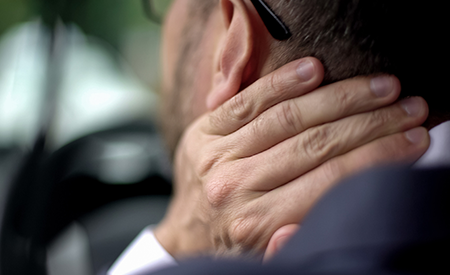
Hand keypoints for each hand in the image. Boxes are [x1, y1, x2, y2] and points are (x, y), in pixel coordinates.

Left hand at [154, 57, 428, 258]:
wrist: (187, 232)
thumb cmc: (235, 241)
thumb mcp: (268, 256)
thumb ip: (292, 243)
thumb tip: (313, 218)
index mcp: (257, 224)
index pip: (331, 180)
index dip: (379, 154)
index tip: (413, 137)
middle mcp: (236, 187)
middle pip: (316, 143)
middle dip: (371, 122)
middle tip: (408, 107)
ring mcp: (217, 155)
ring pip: (288, 117)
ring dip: (341, 97)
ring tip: (380, 86)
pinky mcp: (204, 131)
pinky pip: (249, 100)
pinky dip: (283, 82)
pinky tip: (315, 69)